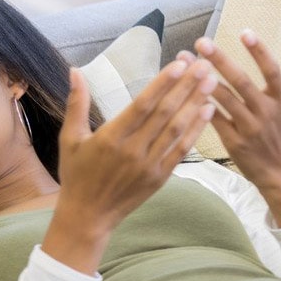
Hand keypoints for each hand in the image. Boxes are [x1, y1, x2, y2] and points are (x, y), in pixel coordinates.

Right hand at [44, 60, 217, 272]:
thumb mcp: (70, 137)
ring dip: (196, 104)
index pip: (143, 104)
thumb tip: (75, 70)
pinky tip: (206, 112)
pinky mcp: (160, 177)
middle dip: (186, 87)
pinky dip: (196, 130)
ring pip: (177, 129)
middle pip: (165, 113)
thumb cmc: (76, 174)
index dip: (163, 83)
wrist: (88, 215)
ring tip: (211, 82)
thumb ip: (77, 103)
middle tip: (203, 65)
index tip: (179, 64)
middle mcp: (133, 150)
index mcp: (110, 137)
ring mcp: (149, 165)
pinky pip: (182, 150)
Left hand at [192, 31, 280, 225]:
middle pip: (242, 82)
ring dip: (203, 79)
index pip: (272, 71)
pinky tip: (183, 90)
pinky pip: (214, 120)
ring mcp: (250, 128)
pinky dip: (201, 106)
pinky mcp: (234, 142)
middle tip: (202, 41)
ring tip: (185, 61)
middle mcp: (268, 112)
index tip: (245, 32)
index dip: (259, 51)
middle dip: (221, 60)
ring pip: (225, 100)